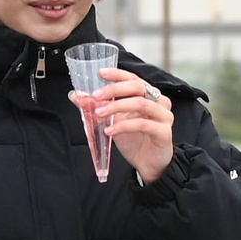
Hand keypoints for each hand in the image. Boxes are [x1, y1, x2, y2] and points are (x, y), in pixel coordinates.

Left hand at [84, 68, 174, 184]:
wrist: (148, 165)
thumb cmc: (134, 141)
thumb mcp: (113, 122)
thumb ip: (99, 108)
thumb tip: (76, 96)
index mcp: (149, 96)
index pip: (134, 79)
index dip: (118, 74)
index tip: (101, 73)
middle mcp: (160, 102)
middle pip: (138, 87)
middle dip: (114, 90)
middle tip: (96, 96)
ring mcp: (164, 117)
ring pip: (140, 103)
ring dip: (116, 106)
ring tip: (99, 114)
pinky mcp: (164, 133)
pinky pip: (142, 124)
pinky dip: (123, 126)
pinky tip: (109, 130)